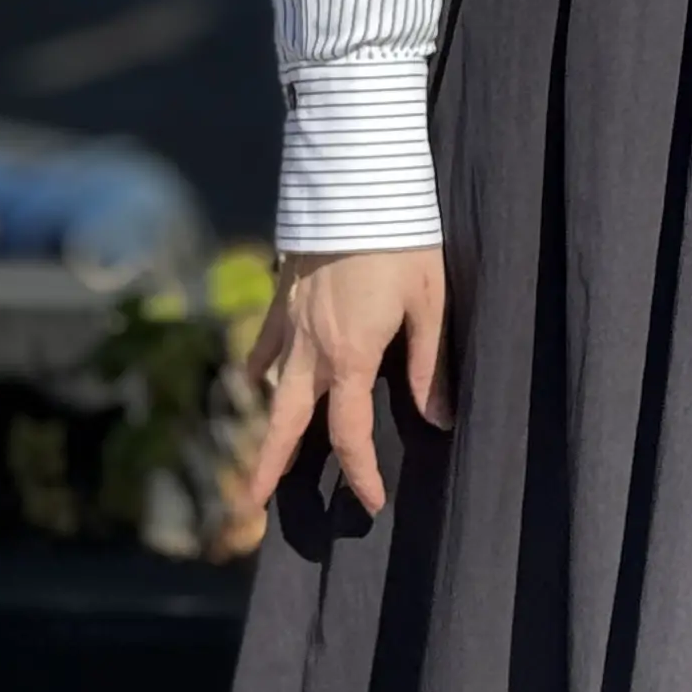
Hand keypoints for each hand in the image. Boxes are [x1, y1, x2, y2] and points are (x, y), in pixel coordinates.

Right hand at [242, 247, 450, 522]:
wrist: (354, 186)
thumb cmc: (401, 242)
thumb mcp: (430, 302)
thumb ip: (430, 364)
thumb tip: (439, 418)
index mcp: (351, 357)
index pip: (350, 431)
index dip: (359, 470)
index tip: (370, 500)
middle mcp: (311, 350)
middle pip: (286, 421)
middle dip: (269, 466)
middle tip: (252, 505)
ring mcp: (289, 324)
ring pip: (270, 387)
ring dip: (265, 424)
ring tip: (261, 456)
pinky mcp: (281, 299)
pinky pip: (263, 345)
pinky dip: (257, 368)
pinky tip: (253, 381)